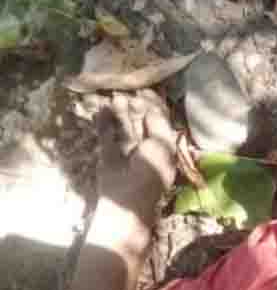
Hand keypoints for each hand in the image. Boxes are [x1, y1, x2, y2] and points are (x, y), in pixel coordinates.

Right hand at [93, 90, 175, 229]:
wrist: (126, 199)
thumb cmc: (150, 173)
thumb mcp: (162, 146)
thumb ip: (158, 124)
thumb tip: (150, 106)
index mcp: (163, 146)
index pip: (160, 121)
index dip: (153, 105)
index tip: (145, 90)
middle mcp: (146, 147)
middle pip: (141, 121)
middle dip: (135, 107)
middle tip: (126, 93)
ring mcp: (126, 152)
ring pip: (123, 126)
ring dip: (119, 112)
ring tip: (115, 98)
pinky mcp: (109, 156)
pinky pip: (106, 136)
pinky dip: (103, 124)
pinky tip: (100, 111)